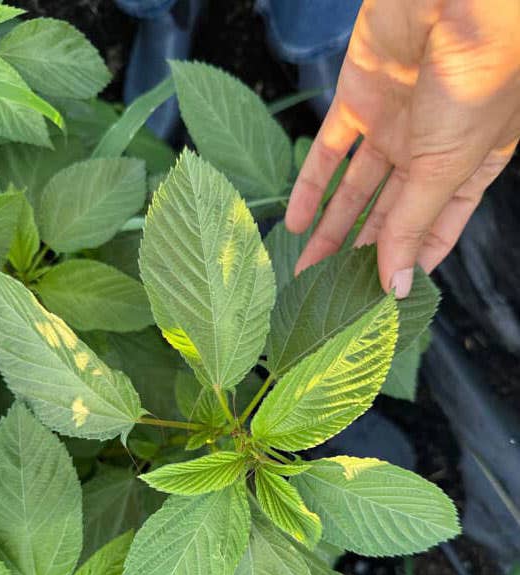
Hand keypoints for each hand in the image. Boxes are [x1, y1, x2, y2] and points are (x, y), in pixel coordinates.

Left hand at [284, 0, 519, 296]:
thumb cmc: (477, 76)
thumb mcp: (446, 162)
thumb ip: (413, 223)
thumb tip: (395, 286)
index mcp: (473, 162)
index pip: (439, 226)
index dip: (413, 261)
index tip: (384, 301)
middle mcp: (432, 145)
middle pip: (390, 212)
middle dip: (363, 254)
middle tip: (331, 298)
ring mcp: (394, 122)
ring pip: (355, 188)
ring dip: (331, 230)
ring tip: (304, 274)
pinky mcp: (358, 98)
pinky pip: (328, 151)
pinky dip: (310, 186)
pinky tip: (294, 223)